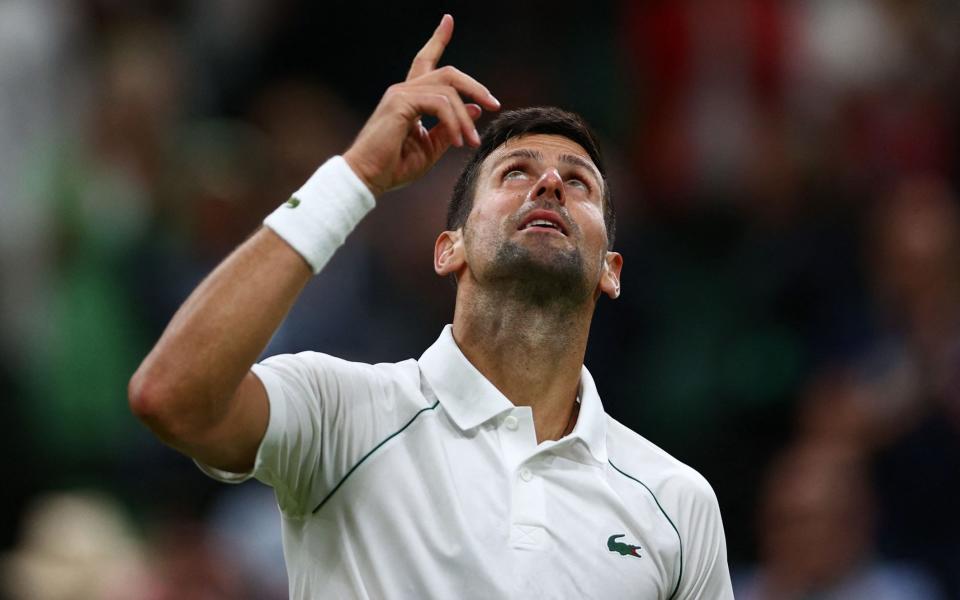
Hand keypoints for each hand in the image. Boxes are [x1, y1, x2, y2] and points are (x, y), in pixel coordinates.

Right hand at [343, 14, 500, 196]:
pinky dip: (454, 122)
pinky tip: (458, 141)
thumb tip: (475, 109)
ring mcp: (400, 94)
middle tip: (494, 104)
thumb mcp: (430, 148)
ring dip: (465, 117)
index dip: (437, 39)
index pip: (425, 61)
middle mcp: (404, 91)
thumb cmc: (393, 167)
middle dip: (475, 86)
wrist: (367, 178)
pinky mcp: (400, 103)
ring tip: (471, 141)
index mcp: (409, 98)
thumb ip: (450, 127)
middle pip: (447, 73)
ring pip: (448, 90)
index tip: (448, 21)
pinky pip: (439, 104)